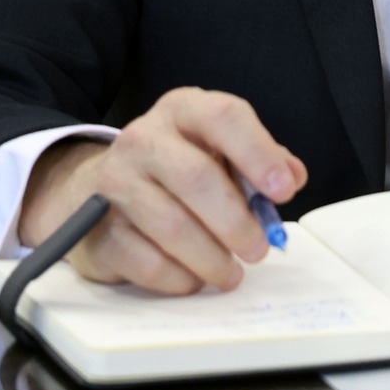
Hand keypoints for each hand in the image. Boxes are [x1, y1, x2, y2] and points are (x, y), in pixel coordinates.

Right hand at [17, 88, 306, 293]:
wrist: (97, 188)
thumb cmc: (175, 170)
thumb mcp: (217, 151)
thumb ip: (259, 162)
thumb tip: (291, 177)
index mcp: (182, 111)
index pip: (224, 117)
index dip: (258, 153)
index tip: (283, 190)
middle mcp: (144, 138)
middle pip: (196, 177)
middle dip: (236, 221)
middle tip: (258, 249)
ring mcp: (115, 182)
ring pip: (173, 226)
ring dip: (212, 259)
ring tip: (230, 273)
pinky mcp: (98, 228)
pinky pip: (148, 262)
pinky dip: (180, 278)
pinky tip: (193, 278)